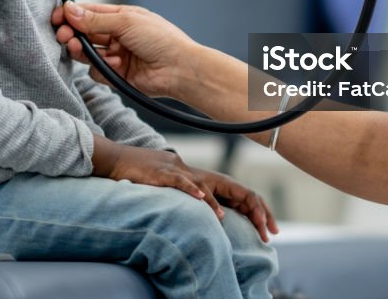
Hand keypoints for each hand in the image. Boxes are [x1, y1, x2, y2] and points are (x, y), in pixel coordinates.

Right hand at [52, 2, 197, 98]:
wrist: (179, 69)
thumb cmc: (162, 40)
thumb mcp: (126, 21)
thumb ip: (95, 19)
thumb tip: (70, 10)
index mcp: (121, 17)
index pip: (89, 13)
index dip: (71, 15)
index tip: (57, 18)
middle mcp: (118, 36)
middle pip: (85, 34)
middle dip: (73, 34)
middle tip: (64, 35)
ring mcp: (117, 56)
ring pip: (88, 53)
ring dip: (82, 51)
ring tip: (80, 48)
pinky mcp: (117, 75)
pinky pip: (97, 72)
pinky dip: (102, 68)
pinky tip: (115, 65)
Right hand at [91, 136, 277, 240]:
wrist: (118, 159)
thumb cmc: (144, 172)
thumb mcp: (172, 184)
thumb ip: (189, 192)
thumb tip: (203, 205)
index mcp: (200, 178)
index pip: (236, 191)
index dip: (256, 207)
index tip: (269, 227)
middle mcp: (195, 173)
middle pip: (233, 188)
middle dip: (254, 208)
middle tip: (268, 229)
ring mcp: (180, 172)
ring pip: (208, 187)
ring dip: (220, 204)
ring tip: (230, 221)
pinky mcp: (162, 174)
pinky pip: (180, 183)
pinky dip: (192, 191)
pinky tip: (202, 201)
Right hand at [92, 137, 223, 216]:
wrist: (111, 158)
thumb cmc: (127, 169)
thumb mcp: (149, 175)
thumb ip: (161, 184)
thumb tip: (167, 201)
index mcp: (174, 165)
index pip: (197, 180)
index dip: (211, 195)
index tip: (221, 210)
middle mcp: (175, 164)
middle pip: (202, 182)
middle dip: (216, 200)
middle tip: (226, 217)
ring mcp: (168, 167)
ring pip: (195, 183)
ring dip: (209, 200)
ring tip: (220, 216)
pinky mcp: (158, 172)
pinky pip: (178, 180)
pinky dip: (190, 189)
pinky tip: (199, 197)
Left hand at [189, 167, 279, 241]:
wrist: (182, 177)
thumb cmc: (191, 182)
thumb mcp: (201, 191)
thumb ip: (211, 202)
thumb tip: (222, 217)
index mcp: (229, 184)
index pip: (250, 196)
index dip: (257, 209)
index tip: (261, 223)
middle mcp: (234, 189)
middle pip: (256, 202)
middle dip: (266, 216)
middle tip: (274, 232)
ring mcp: (233, 196)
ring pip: (252, 208)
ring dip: (261, 221)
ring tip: (267, 237)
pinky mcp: (229, 202)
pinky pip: (245, 212)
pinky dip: (252, 221)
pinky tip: (256, 231)